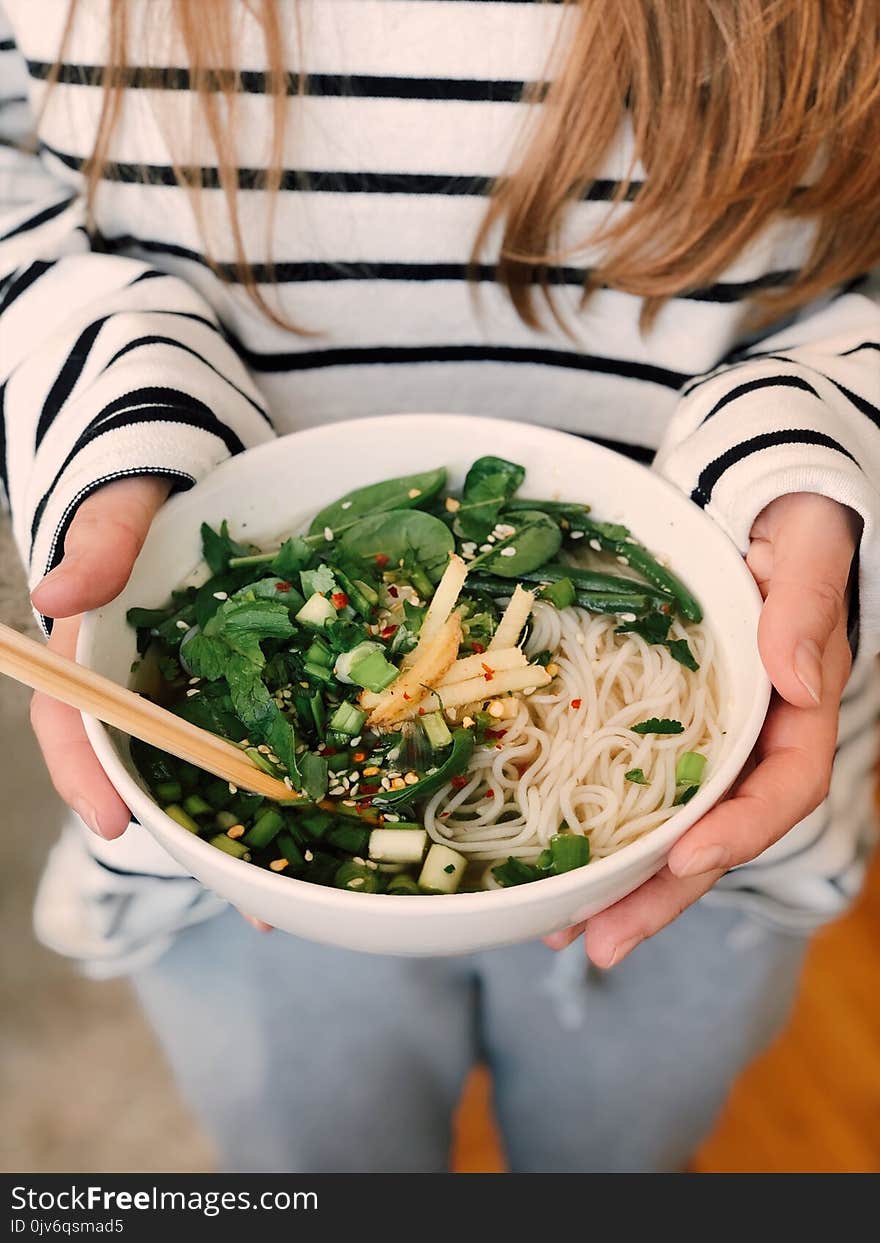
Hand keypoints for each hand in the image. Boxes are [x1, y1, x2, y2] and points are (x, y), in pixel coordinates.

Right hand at [29, 475, 274, 932]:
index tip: (115, 823)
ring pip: (203, 771)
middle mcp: (137, 691)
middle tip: (243, 902)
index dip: (86, 777)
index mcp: (90, 657)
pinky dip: (281, 779)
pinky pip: (252, 737)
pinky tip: (324, 825)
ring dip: (243, 831)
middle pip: (148, 772)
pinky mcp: (236, 688)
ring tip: (288, 895)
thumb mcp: (113, 512)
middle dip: (188, 837)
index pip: (72, 726)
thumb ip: (95, 547)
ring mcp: (187, 695)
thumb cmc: (135, 501)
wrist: (179, 485)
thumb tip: (53, 593)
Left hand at [546, 492, 857, 966]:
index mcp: (800, 705)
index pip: (785, 786)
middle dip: (663, 893)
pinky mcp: (664, 730)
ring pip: (671, 829)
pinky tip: (552, 871)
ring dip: (622, 886)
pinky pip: (635, 792)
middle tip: (601, 942)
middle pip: (718, 833)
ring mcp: (708, 740)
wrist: (753, 504)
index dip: (741, 828)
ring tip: (561, 933)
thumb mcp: (807, 545)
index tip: (688, 856)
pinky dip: (598, 834)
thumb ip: (805, 605)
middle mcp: (756, 738)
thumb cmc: (789, 520)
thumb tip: (793, 675)